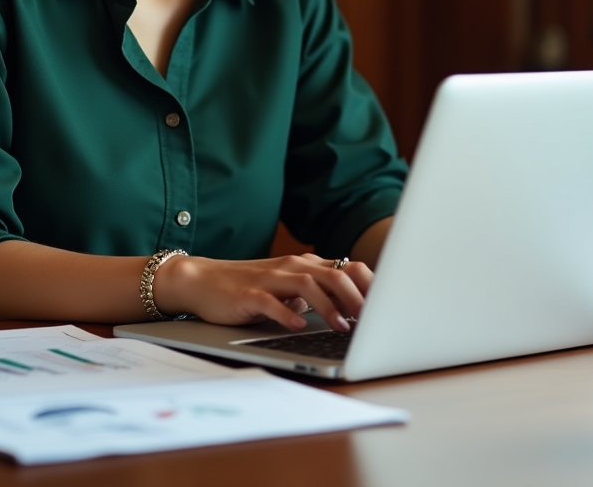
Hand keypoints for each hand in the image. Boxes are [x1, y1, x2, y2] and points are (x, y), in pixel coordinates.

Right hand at [154, 253, 372, 331]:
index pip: (347, 268)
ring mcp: (271, 278)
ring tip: (343, 327)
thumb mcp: (289, 289)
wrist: (204, 281)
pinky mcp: (249, 294)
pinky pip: (272, 302)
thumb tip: (352, 310)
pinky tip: (299, 325)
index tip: (389, 305)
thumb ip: (317, 294)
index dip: (370, 285)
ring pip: (309, 284)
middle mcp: (293, 266)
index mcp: (306, 265)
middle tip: (373, 320)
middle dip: (357, 297)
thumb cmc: (251, 287)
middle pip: (334, 274)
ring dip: (330, 306)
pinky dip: (288, 313)